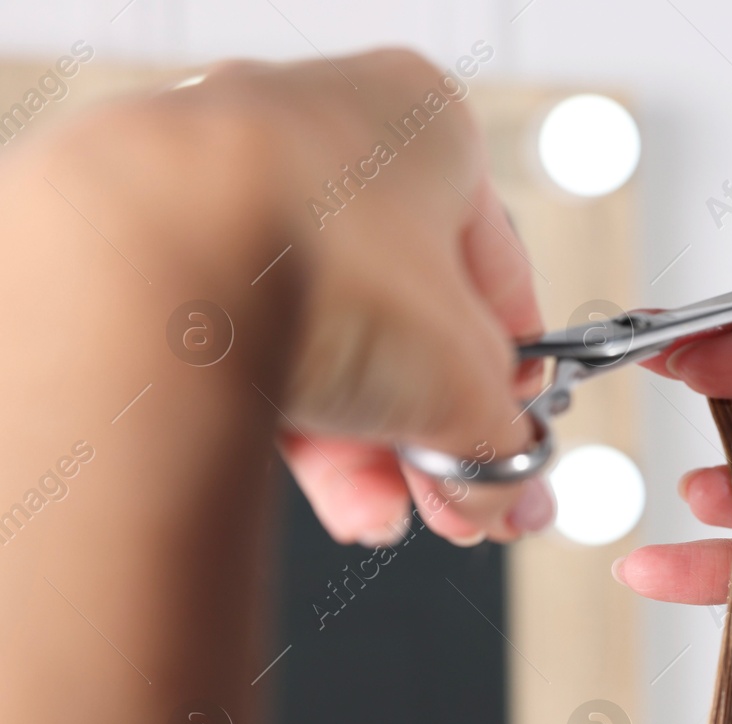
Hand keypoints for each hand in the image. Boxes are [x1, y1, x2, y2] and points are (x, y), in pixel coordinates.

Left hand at [182, 49, 552, 545]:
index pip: (496, 272)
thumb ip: (503, 442)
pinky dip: (293, 423)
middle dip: (434, 431)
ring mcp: (233, 186)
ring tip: (383, 514)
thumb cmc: (312, 265)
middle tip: (454, 501)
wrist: (140, 268)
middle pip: (406, 317)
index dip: (513, 377)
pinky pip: (248, 346)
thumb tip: (508, 493)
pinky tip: (330, 497)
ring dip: (368, 446)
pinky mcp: (161, 249)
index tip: (514, 443)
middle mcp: (324, 138)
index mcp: (422, 124)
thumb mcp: (462, 380)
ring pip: (326, 339)